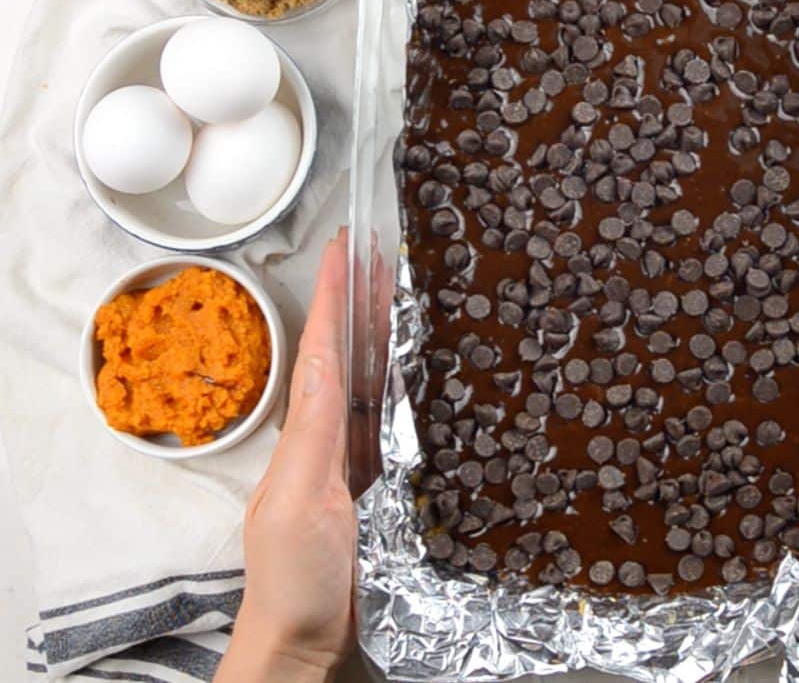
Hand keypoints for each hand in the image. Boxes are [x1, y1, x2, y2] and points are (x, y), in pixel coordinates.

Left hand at [216, 232, 355, 682]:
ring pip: (366, 383)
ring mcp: (346, 464)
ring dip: (379, 336)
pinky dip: (397, 385)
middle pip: (347, 356)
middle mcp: (323, 439)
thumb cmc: (297, 580)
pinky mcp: (371, 489)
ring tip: (400, 293)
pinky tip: (413, 374)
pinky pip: (384, 421)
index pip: (323, 350)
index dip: (334, 296)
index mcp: (304, 435)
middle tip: (383, 253)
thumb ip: (315, 435)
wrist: (302, 641)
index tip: (347, 246)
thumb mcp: (303, 504)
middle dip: (361, 303)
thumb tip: (329, 362)